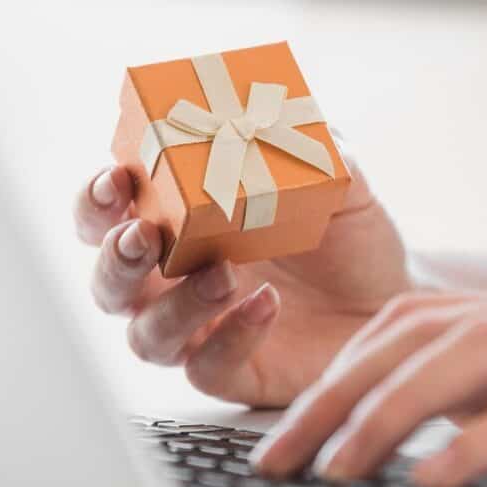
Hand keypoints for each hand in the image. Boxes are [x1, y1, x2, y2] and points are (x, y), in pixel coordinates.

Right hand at [74, 151, 410, 406]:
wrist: (392, 294)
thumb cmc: (347, 234)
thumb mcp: (336, 177)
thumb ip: (305, 144)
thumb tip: (284, 113)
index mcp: (179, 223)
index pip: (108, 215)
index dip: (95, 201)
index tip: (116, 179)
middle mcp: (175, 282)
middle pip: (109, 282)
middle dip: (115, 260)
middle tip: (145, 235)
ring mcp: (201, 331)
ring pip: (146, 336)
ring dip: (174, 305)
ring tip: (221, 274)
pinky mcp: (235, 372)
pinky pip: (207, 369)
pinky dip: (230, 338)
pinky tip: (265, 305)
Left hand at [251, 285, 486, 486]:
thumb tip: (466, 437)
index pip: (419, 329)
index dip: (342, 377)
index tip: (290, 437)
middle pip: (419, 337)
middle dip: (333, 398)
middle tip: (274, 460)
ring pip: (469, 359)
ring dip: (388, 416)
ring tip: (331, 469)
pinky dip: (484, 438)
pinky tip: (434, 476)